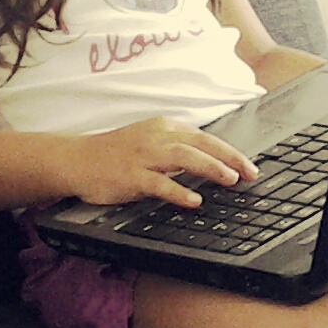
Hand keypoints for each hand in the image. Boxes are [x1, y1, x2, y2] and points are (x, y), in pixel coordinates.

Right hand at [67, 117, 258, 208]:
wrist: (77, 159)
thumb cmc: (115, 154)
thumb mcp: (150, 143)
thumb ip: (177, 149)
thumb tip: (211, 163)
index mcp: (164, 128)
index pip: (205, 137)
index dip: (230, 152)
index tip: (249, 166)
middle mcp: (156, 137)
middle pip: (201, 144)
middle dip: (230, 158)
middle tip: (250, 173)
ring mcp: (143, 156)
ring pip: (184, 158)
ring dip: (211, 168)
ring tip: (230, 180)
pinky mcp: (131, 176)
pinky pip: (159, 183)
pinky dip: (179, 191)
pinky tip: (194, 200)